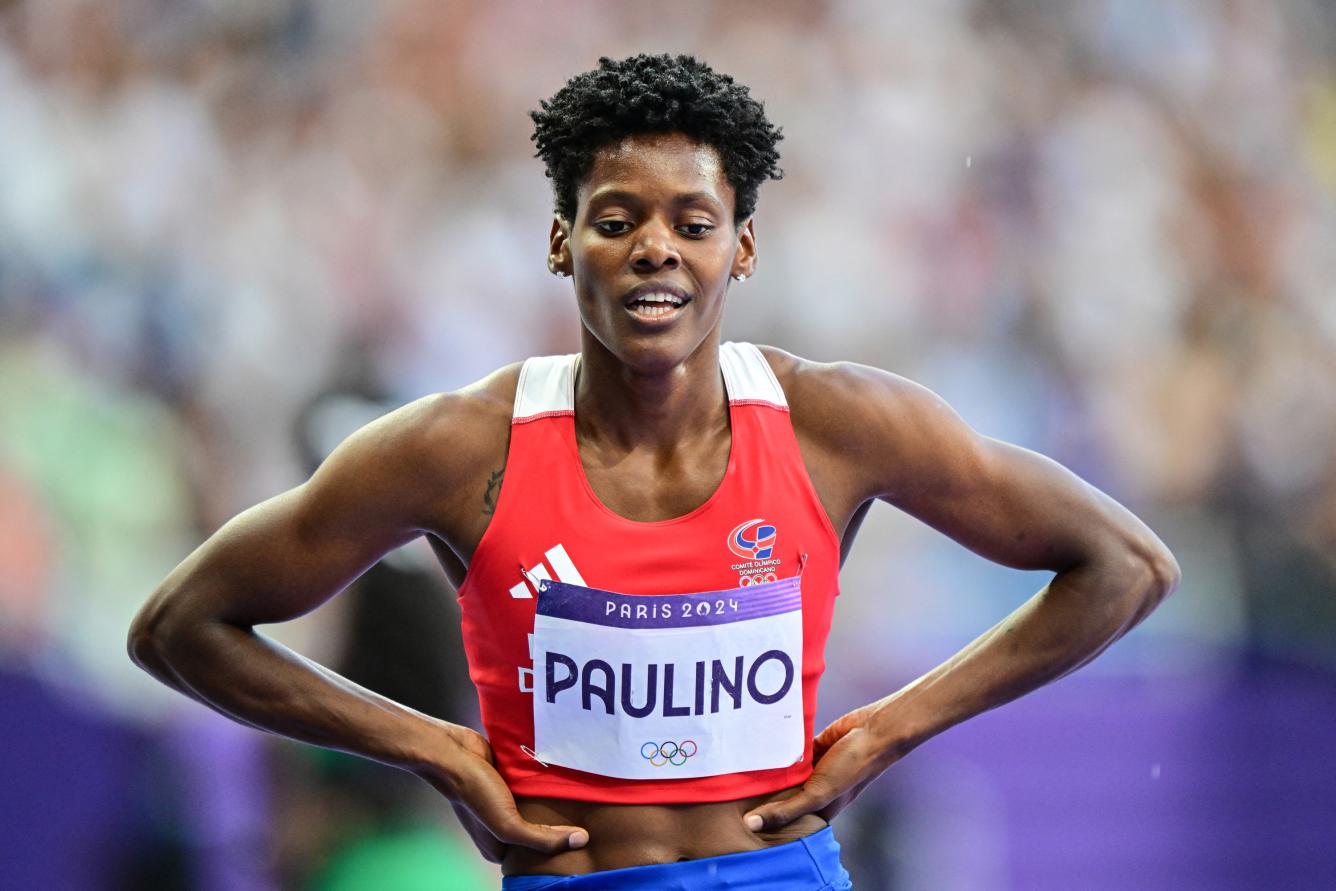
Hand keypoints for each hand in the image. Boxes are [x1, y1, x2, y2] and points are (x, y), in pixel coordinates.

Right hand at [416, 723, 587, 862]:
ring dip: (554, 801)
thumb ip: (543, 838)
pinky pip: (533, 786)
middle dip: (558, 824)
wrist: (454, 752)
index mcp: (497, 847)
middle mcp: (501, 826)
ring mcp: (505, 803)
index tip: (581, 839)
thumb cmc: (475, 792)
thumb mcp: (509, 825)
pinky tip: (564, 779)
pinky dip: (545, 783)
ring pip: (538, 807)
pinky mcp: (508, 780)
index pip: (535, 857)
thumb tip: (582, 841)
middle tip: (586, 817)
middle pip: (538, 830)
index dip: (557, 849)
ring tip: (581, 797)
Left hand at [744, 702, 900, 831]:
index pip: (788, 821)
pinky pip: (790, 752)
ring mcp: (813, 770)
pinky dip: (779, 751)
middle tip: (730, 795)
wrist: (872, 730)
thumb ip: (786, 810)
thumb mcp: (817, 793)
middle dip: (763, 795)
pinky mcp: (812, 748)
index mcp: (820, 810)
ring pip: (785, 773)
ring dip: (769, 771)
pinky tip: (758, 751)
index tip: (739, 822)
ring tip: (736, 772)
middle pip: (783, 796)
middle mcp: (815, 791)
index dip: (767, 822)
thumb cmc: (853, 768)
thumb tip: (751, 825)